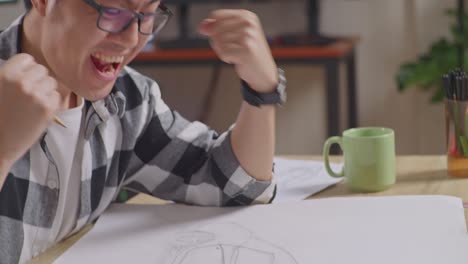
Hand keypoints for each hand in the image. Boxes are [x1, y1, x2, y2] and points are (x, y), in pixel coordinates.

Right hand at [0, 54, 60, 168]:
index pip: (27, 59)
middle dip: (37, 80)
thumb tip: (28, 66)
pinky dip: (50, 102)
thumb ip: (11, 76)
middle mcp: (22, 82)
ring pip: (51, 82)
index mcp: (6, 75)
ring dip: (45, 90)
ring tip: (33, 103)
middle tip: (29, 94)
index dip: (26, 69)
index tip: (23, 80)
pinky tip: (39, 111)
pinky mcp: (48, 108)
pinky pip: (56, 96)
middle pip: (42, 70)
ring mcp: (37, 95)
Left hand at [198, 10, 277, 92]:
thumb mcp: (232, 34)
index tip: (224, 37)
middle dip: (218, 41)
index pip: (216, 15)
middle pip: (215, 29)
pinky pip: (223, 53)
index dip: (212, 28)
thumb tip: (202, 27)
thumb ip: (214, 28)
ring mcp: (249, 36)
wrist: (263, 71)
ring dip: (223, 51)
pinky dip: (226, 58)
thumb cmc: (246, 51)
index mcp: (246, 15)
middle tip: (232, 48)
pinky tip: (237, 59)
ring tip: (236, 53)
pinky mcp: (246, 50)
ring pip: (218, 41)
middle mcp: (249, 23)